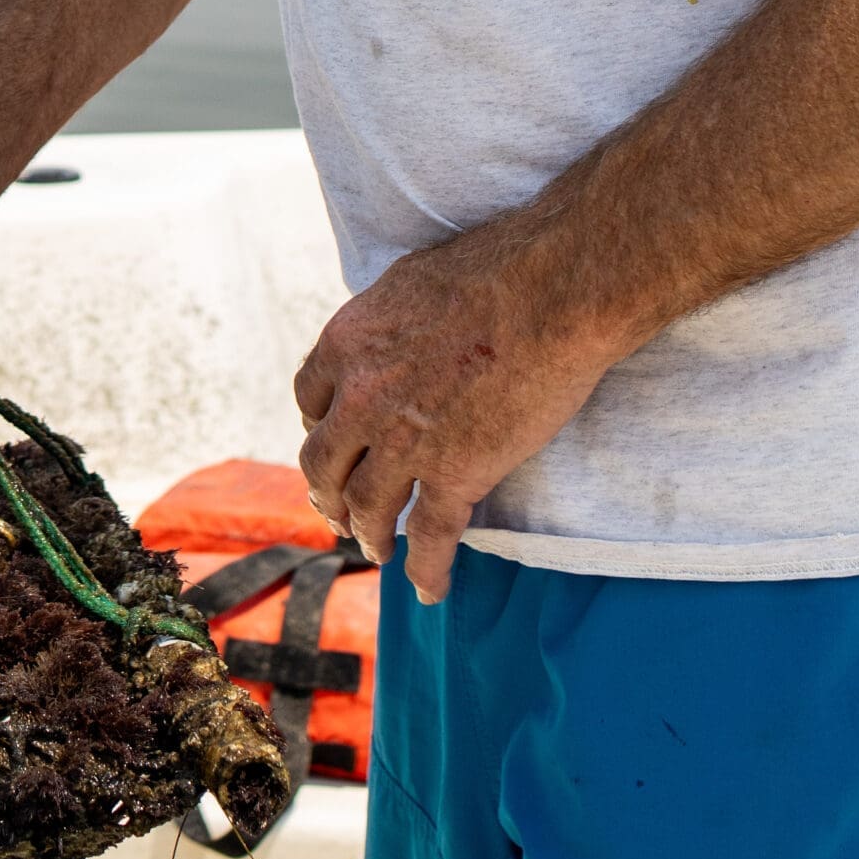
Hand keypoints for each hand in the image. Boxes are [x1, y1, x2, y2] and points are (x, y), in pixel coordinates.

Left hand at [294, 217, 630, 603]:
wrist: (548, 292)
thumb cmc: (491, 269)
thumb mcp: (406, 282)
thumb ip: (384, 320)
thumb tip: (387, 330)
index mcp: (345, 346)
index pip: (310, 400)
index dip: (320, 427)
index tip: (333, 442)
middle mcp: (361, 398)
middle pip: (323, 463)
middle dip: (328, 492)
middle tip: (336, 510)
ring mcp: (405, 442)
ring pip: (368, 506)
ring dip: (367, 534)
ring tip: (375, 549)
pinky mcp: (456, 474)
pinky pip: (431, 538)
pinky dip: (426, 570)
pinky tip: (428, 590)